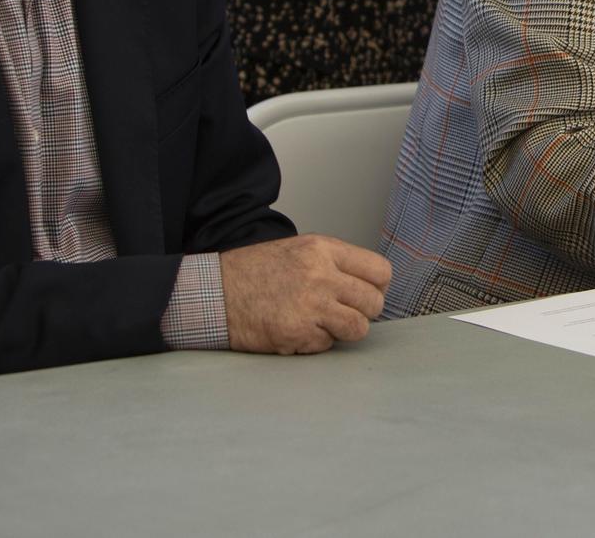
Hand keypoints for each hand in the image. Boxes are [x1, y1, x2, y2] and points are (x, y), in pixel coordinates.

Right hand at [220, 234, 392, 353]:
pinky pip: (327, 344)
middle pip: (374, 302)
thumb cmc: (254, 272)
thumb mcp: (298, 250)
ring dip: (345, 331)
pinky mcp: (297, 333)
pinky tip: (297, 331)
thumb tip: (367, 284)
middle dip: (364, 312)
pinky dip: (315, 342)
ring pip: (358, 328)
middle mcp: (321, 276)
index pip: (380, 270)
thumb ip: (334, 263)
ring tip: (324, 324)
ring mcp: (310, 306)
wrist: (214, 293)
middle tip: (346, 313)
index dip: (378, 286)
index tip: (367, 293)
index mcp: (323, 250)